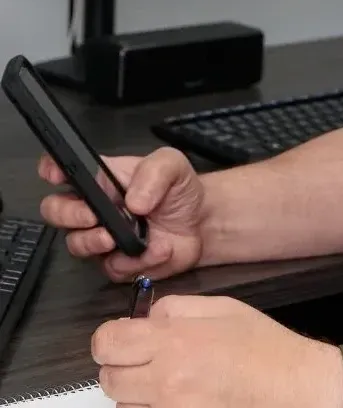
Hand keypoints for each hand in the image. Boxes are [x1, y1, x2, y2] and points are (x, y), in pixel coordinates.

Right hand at [38, 147, 205, 281]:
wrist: (200, 223)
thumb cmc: (179, 189)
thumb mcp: (173, 166)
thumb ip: (155, 173)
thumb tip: (133, 201)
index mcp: (102, 179)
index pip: (65, 169)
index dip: (52, 170)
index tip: (56, 175)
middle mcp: (94, 207)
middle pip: (56, 210)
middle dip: (67, 214)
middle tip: (91, 216)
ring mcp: (101, 237)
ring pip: (76, 244)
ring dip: (94, 242)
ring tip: (117, 237)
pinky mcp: (116, 263)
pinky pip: (112, 267)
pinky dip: (135, 261)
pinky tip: (158, 249)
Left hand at [92, 295, 342, 407]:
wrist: (292, 388)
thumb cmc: (264, 347)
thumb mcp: (225, 308)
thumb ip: (177, 308)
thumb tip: (145, 317)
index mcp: (176, 341)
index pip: (107, 343)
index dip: (111, 339)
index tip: (123, 338)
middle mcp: (165, 382)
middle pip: (108, 379)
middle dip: (124, 367)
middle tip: (151, 361)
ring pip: (123, 406)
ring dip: (137, 394)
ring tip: (172, 383)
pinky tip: (181, 399)